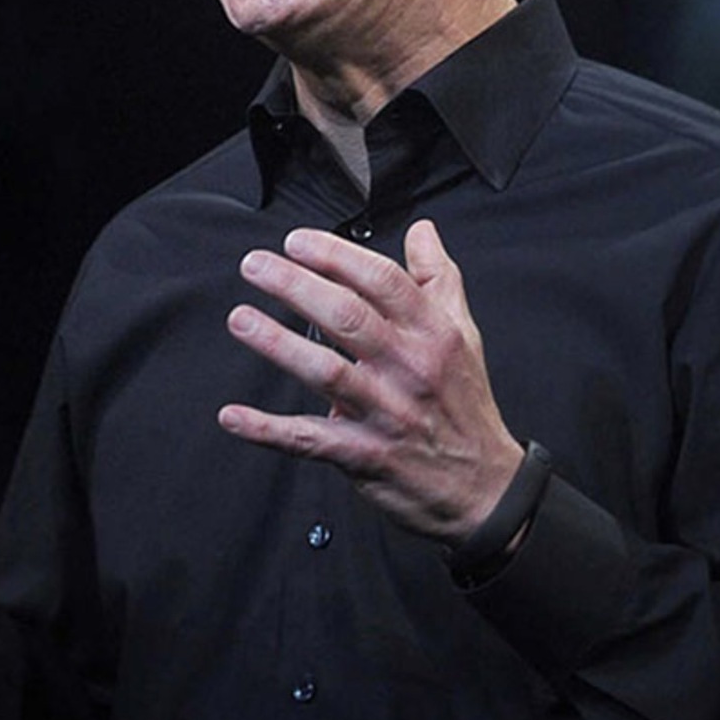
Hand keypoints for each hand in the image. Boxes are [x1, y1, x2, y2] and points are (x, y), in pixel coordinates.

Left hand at [216, 219, 523, 544]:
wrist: (486, 487)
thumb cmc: (465, 405)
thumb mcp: (464, 334)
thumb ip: (439, 278)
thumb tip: (422, 232)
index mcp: (431, 334)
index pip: (382, 281)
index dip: (336, 256)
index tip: (296, 242)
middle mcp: (409, 369)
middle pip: (348, 317)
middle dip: (296, 285)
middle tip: (255, 266)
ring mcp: (386, 413)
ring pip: (326, 371)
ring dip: (277, 344)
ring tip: (241, 319)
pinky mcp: (364, 454)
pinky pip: (309, 439)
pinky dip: (267, 430)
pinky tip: (232, 416)